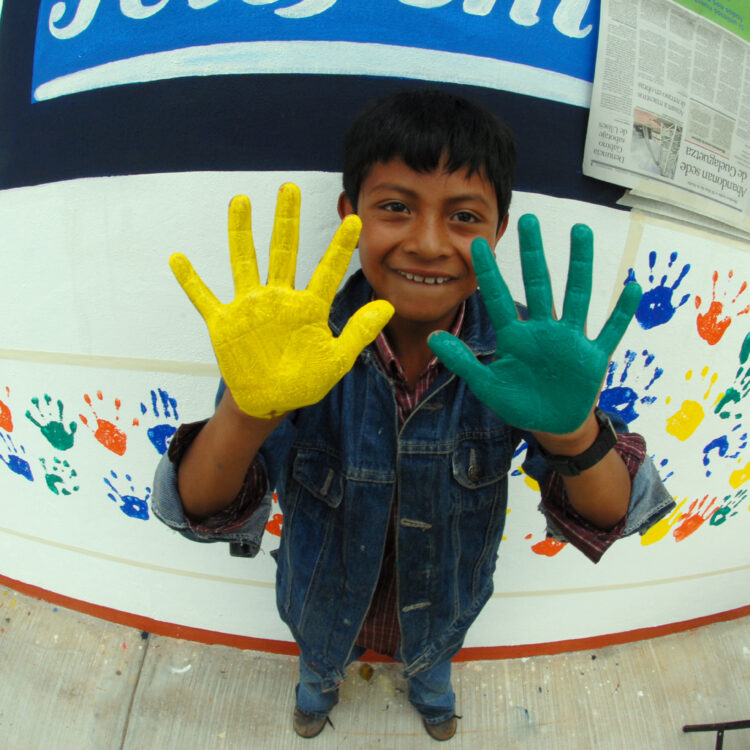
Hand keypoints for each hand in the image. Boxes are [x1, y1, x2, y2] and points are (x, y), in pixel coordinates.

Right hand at [169, 184, 393, 417]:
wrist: (271, 400)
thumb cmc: (305, 380)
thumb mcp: (336, 359)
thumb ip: (358, 332)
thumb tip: (388, 307)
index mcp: (308, 308)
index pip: (327, 271)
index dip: (341, 247)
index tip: (354, 218)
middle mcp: (279, 299)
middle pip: (284, 252)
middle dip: (287, 221)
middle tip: (290, 188)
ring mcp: (250, 308)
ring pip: (245, 262)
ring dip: (241, 233)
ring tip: (241, 200)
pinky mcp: (225, 323)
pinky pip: (204, 298)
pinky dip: (190, 282)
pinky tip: (178, 258)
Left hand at [428, 214, 641, 433]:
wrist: (551, 424)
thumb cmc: (518, 401)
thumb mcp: (487, 384)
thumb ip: (462, 361)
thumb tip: (432, 338)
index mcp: (514, 336)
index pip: (498, 298)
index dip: (489, 272)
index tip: (478, 243)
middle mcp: (542, 330)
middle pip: (538, 285)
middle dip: (533, 254)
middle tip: (528, 219)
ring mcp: (569, 340)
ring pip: (576, 296)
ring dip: (579, 265)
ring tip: (580, 231)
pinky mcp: (593, 356)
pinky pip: (611, 330)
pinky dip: (622, 312)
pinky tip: (632, 287)